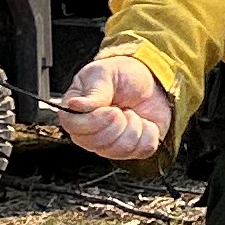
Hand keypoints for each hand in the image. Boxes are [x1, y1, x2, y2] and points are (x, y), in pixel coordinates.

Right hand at [54, 53, 172, 160]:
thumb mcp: (105, 73)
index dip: (94, 121)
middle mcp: (88, 133)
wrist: (150, 82)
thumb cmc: (122, 76)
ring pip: (121, 149)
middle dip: (116, 122)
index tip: (111, 108)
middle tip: (120, 107)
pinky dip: (149, 132)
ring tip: (130, 112)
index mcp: (75, 112)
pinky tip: (143, 121)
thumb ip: (93, 91)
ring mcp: (109, 145)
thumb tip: (75, 105)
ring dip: (133, 125)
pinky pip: (143, 150)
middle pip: (96, 143)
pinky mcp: (132, 150)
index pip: (74, 127)